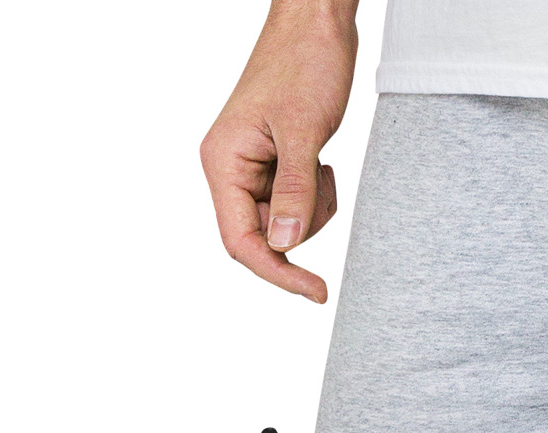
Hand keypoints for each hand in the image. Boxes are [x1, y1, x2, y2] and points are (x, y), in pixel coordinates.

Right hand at [199, 0, 359, 302]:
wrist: (317, 22)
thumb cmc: (305, 61)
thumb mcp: (305, 132)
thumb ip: (295, 192)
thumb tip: (285, 244)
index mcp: (223, 161)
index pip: (241, 241)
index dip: (277, 272)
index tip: (316, 291)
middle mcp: (231, 168)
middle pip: (265, 237)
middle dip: (302, 225)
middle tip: (324, 182)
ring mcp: (252, 167)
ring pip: (284, 224)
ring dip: (313, 210)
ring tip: (322, 166)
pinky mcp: (274, 163)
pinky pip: (295, 204)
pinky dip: (315, 196)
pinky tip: (322, 162)